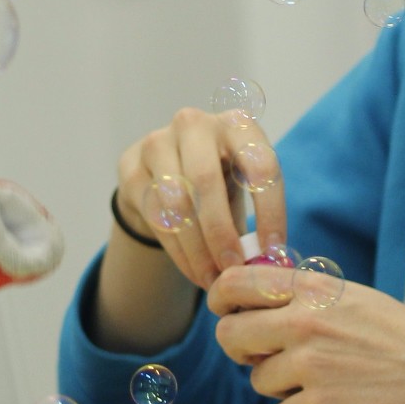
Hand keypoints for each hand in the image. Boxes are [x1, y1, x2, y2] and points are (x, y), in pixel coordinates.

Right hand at [116, 107, 287, 288]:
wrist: (165, 170)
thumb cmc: (218, 180)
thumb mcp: (242, 186)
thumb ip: (258, 217)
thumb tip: (271, 263)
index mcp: (236, 124)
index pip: (259, 163)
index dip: (269, 210)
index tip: (273, 250)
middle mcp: (194, 124)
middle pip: (206, 180)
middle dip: (221, 232)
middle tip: (233, 270)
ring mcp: (157, 142)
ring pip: (176, 201)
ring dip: (197, 249)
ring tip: (212, 279)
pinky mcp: (131, 167)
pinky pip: (154, 215)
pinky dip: (177, 251)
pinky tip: (193, 270)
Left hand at [207, 261, 404, 403]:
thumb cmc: (404, 338)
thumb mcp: (353, 297)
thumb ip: (304, 297)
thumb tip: (252, 304)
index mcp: (313, 288)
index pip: (235, 282)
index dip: (221, 301)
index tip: (227, 314)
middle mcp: (305, 320)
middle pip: (229, 336)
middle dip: (241, 352)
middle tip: (264, 358)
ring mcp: (312, 364)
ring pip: (258, 381)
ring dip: (281, 388)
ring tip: (324, 383)